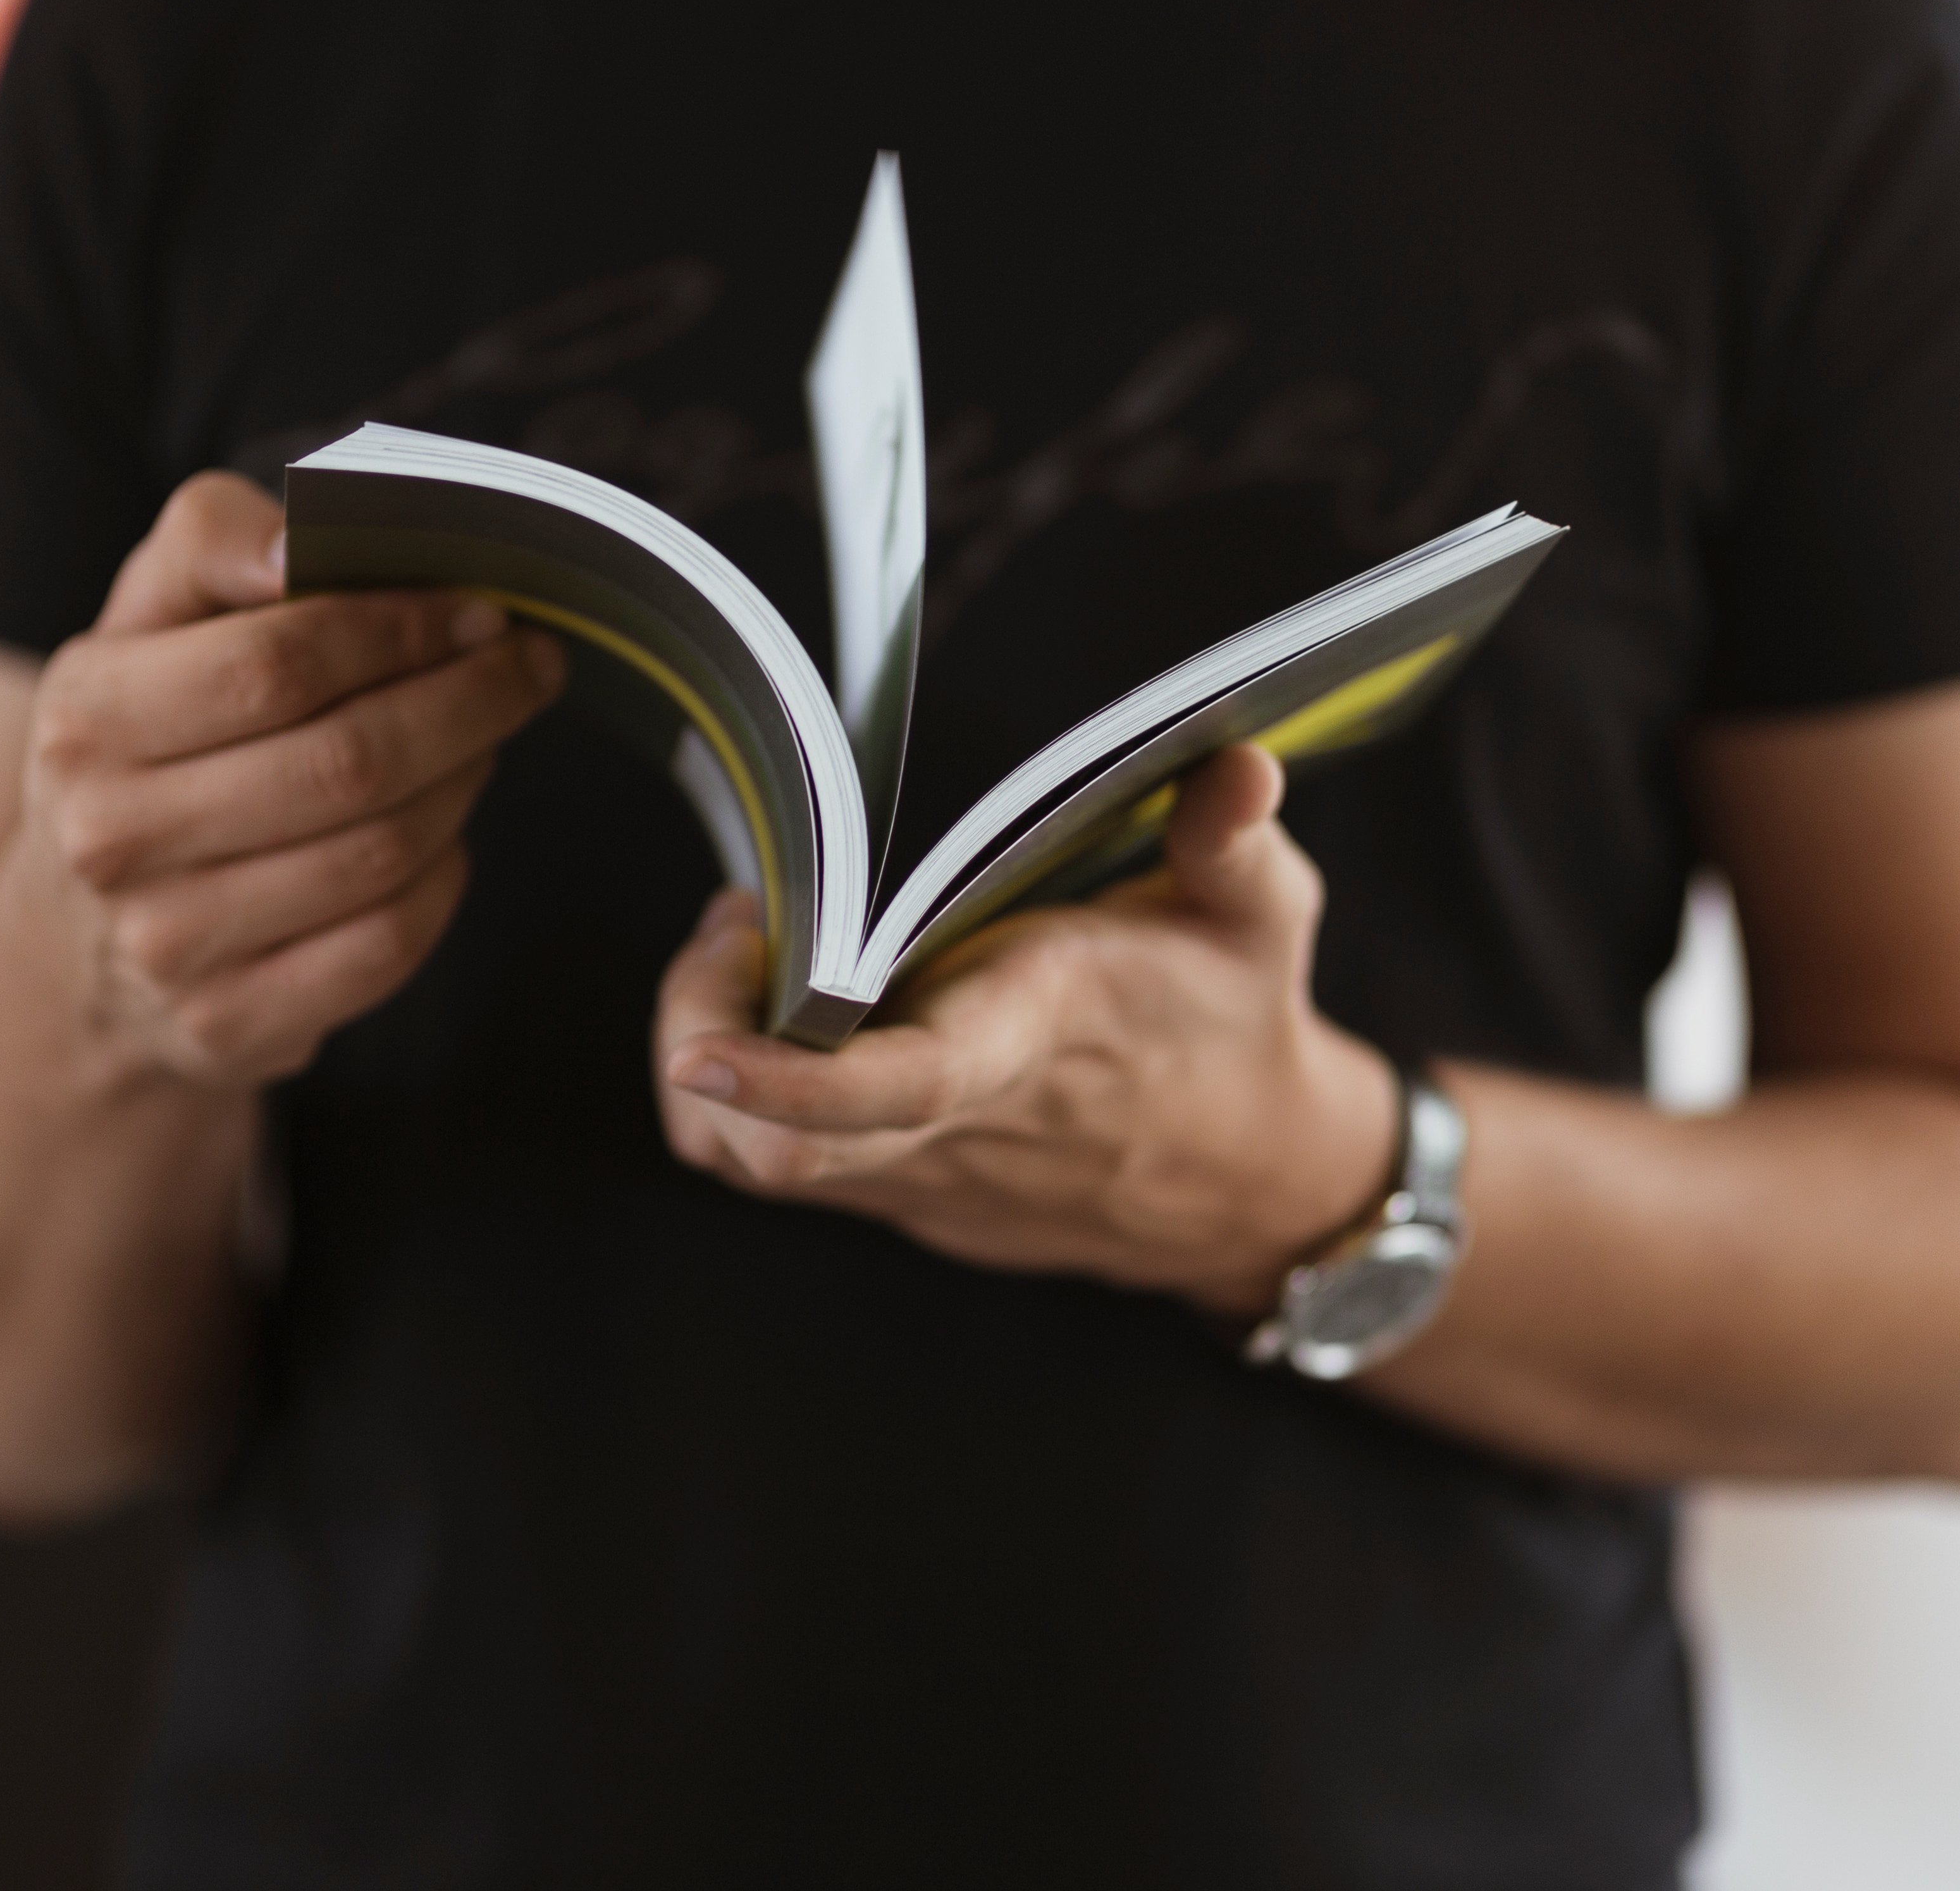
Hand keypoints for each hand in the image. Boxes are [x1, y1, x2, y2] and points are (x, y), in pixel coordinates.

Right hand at [0, 471, 563, 1087]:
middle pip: (348, 762)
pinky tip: (443, 838)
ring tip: (486, 740)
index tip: (482, 608)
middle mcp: (110, 837)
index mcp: (85, 716)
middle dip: (467, 702)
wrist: (78, 942)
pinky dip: (442, 881)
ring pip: (383, 853)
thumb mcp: (147, 620)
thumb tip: (299, 543)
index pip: (278, 662)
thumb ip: (215, 540)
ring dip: (463, 782)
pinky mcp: (228, 1025)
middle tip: (528, 667)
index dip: (402, 629)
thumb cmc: (150, 740)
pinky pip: (388, 944)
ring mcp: (167, 944)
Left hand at [653, 746, 1399, 1315]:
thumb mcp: (1259, 918)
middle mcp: (963, 1123)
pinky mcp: (899, 1192)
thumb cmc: (1234, 1022)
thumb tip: (1241, 766)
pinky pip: (775, 1160)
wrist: (1246, 1180)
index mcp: (1040, 1040)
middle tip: (739, 919)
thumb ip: (1233, 842)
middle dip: (700, 1034)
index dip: (789, 1081)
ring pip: (750, 1161)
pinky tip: (783, 1001)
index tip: (700, 1051)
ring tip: (751, 945)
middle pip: (779, 1150)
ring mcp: (920, 1173)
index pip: (906, 1086)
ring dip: (706, 1052)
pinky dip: (740, 1089)